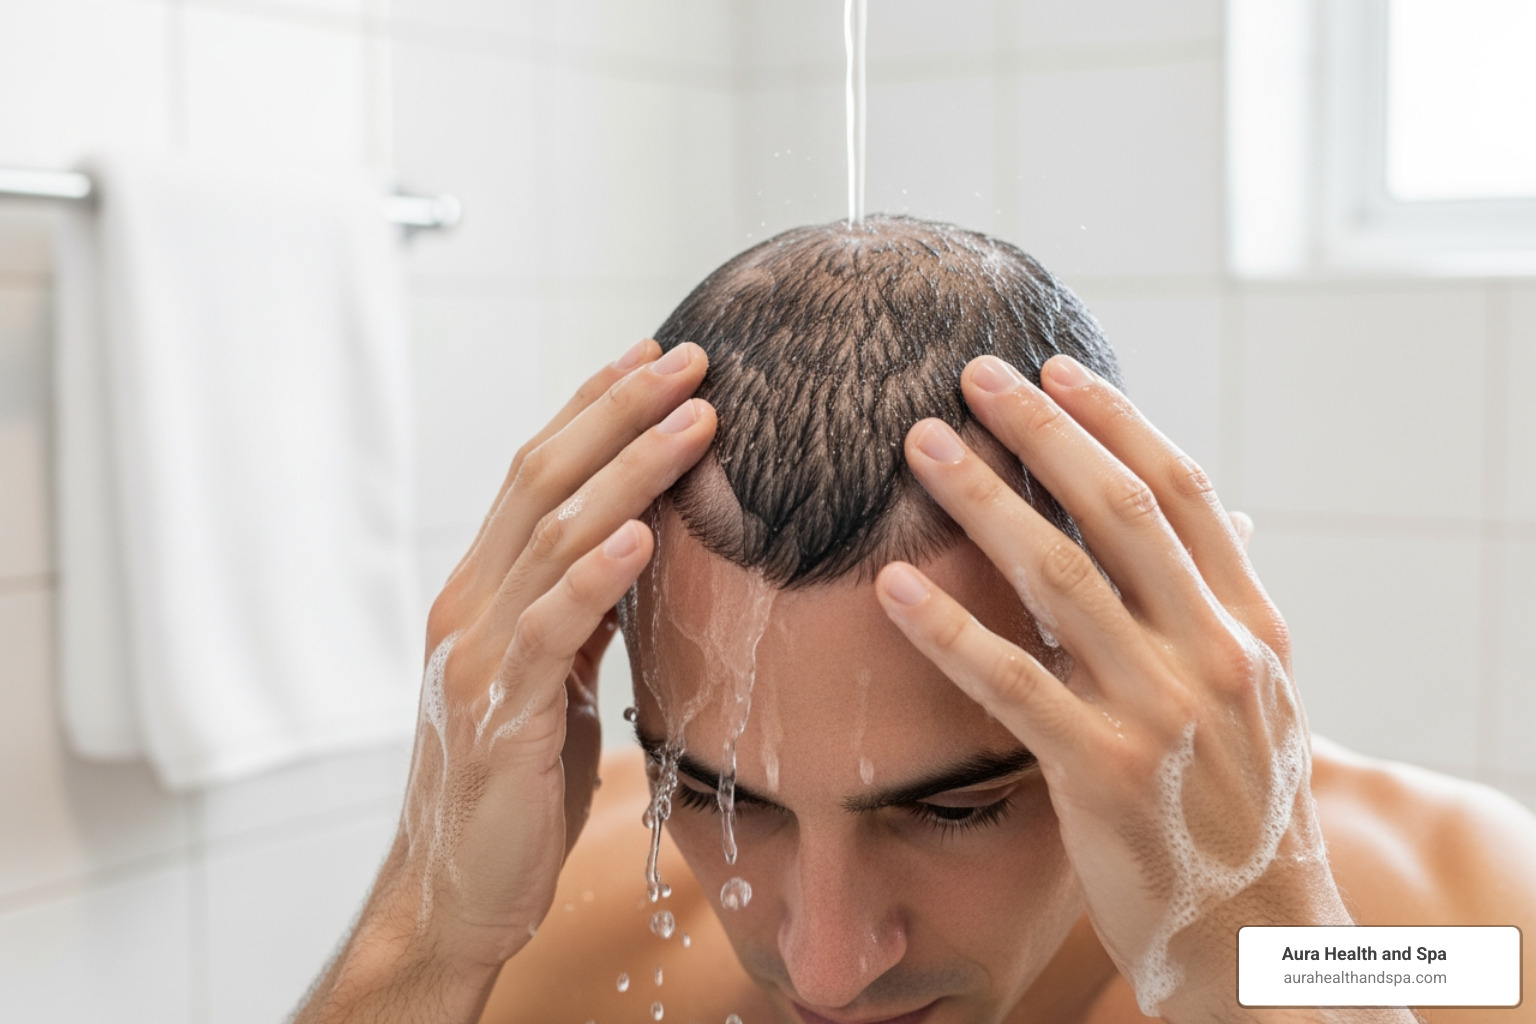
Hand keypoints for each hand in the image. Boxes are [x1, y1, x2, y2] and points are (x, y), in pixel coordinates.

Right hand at [295, 340, 715, 1022]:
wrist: (457, 890)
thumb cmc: (515, 781)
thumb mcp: (552, 675)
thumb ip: (577, 608)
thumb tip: (635, 542)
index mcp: (484, 588)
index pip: (537, 472)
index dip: (594, 407)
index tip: (654, 355)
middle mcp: (470, 602)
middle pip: (544, 480)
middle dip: (620, 412)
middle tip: (691, 359)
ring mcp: (476, 654)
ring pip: (552, 537)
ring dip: (629, 473)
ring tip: (694, 423)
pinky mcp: (497, 715)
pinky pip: (548, 632)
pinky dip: (594, 579)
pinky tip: (641, 538)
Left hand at [874, 354, 1375, 1022]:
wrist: (1255, 933)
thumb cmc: (1242, 807)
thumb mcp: (1260, 700)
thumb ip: (1222, 608)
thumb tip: (1217, 518)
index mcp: (1251, 624)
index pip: (1180, 493)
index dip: (1115, 422)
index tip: (1054, 369)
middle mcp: (1212, 653)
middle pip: (1118, 511)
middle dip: (1042, 432)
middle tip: (971, 374)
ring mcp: (1159, 711)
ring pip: (1058, 577)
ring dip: (983, 501)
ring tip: (921, 446)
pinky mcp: (1099, 771)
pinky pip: (1009, 682)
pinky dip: (946, 628)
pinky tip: (892, 585)